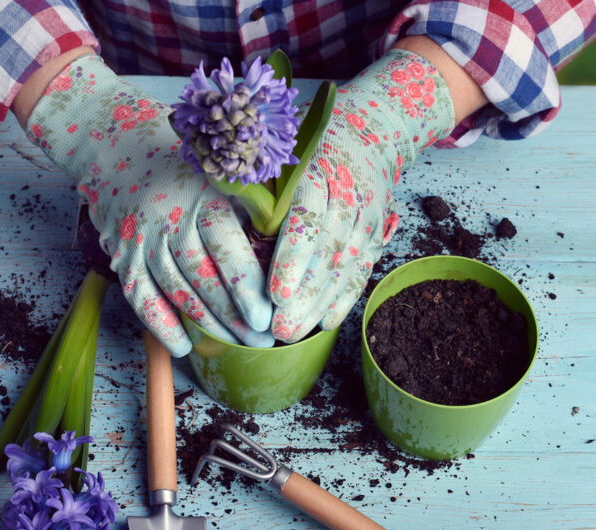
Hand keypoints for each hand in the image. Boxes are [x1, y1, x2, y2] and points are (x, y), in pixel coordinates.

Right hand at [26, 55, 272, 355]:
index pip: (226, 249)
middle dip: (233, 316)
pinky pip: (140, 298)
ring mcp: (141, 240)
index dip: (246, 287)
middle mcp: (168, 219)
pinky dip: (161, 326)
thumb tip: (290, 249)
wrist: (113, 146)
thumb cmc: (183, 164)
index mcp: (201, 197)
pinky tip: (184, 347)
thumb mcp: (221, 172)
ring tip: (236, 345)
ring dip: (206, 325)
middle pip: (202, 278)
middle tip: (262, 342)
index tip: (268, 316)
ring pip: (176, 292)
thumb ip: (251, 206)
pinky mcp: (121, 256)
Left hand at [268, 49, 454, 341]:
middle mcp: (348, 193)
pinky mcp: (376, 233)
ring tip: (292, 333)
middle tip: (279, 327)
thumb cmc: (307, 144)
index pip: (307, 217)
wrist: (371, 130)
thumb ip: (258, 181)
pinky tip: (325, 323)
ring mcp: (366, 215)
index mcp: (318, 169)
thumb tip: (219, 207)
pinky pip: (362, 269)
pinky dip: (345, 298)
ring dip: (320, 303)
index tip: (275, 292)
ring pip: (346, 265)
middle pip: (329, 250)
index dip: (293, 258)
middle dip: (305, 294)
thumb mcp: (282, 150)